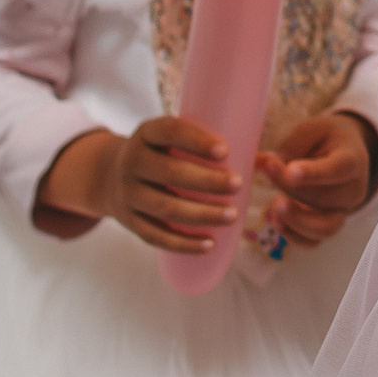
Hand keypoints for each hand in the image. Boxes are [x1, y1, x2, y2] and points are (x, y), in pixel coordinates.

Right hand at [38, 116, 241, 254]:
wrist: (109, 175)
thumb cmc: (162, 153)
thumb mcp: (172, 139)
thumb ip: (209, 145)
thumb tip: (268, 159)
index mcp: (147, 133)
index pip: (169, 131)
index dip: (196, 140)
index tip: (225, 151)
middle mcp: (131, 161)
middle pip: (169, 173)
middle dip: (206, 181)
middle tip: (239, 185)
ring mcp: (126, 193)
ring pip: (164, 207)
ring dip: (201, 214)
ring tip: (233, 216)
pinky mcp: (128, 221)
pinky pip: (154, 235)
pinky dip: (183, 243)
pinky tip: (209, 245)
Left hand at [253, 111, 377, 247]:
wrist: (343, 150)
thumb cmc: (325, 138)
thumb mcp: (311, 130)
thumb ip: (290, 146)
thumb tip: (263, 163)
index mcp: (353, 160)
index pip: (339, 169)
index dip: (315, 173)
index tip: (291, 172)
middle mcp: (353, 189)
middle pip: (324, 198)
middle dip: (291, 188)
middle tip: (267, 168)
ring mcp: (343, 210)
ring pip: (325, 228)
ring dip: (295, 221)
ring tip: (272, 207)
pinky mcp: (330, 224)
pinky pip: (314, 241)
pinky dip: (293, 235)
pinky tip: (275, 220)